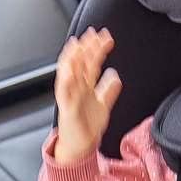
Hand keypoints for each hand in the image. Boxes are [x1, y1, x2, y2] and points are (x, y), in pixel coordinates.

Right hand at [53, 27, 121, 163]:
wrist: (80, 146)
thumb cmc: (87, 126)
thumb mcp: (103, 105)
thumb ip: (108, 90)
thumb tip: (115, 76)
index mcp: (85, 86)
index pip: (91, 62)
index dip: (98, 49)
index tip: (106, 37)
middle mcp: (76, 88)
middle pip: (80, 63)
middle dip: (86, 47)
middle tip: (94, 34)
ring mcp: (70, 97)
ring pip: (69, 73)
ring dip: (72, 58)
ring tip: (78, 45)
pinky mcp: (66, 109)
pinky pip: (64, 93)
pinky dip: (65, 81)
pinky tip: (69, 71)